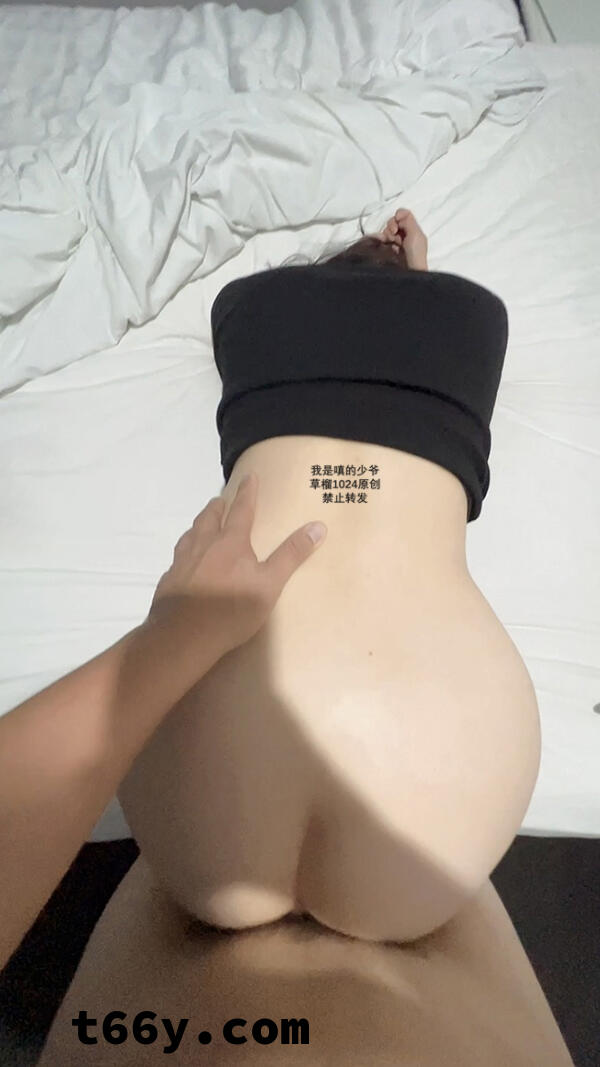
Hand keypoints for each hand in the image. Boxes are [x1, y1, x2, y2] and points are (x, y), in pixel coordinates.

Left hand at [146, 473, 326, 655]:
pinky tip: (185, 562)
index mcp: (230, 542)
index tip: (249, 477)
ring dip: (199, 524)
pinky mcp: (169, 580)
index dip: (247, 492)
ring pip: (190, 534)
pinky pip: (178, 558)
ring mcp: (182, 562)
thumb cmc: (231, 610)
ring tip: (202, 524)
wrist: (182, 635)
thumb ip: (291, 555)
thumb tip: (318, 526)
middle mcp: (203, 545)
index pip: (241, 510)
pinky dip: (185, 551)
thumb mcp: (270, 584)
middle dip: (218, 506)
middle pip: (209, 517)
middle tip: (221, 499)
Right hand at [379, 208, 428, 269]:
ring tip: (391, 243)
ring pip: (387, 230)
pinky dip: (382, 240)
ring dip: (387, 235)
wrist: (410, 272)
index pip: (402, 215)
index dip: (397, 218)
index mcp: (413, 229)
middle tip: (394, 236)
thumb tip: (399, 213)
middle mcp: (405, 234)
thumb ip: (408, 219)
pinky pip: (383, 240)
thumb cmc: (416, 256)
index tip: (397, 226)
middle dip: (391, 227)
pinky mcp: (390, 249)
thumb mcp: (415, 234)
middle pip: (393, 222)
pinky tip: (385, 245)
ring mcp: (397, 242)